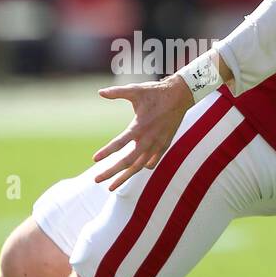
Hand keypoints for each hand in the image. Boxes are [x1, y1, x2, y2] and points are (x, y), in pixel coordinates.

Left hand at [93, 75, 193, 189]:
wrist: (180, 96)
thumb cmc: (156, 92)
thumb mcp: (135, 90)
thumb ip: (117, 92)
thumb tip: (100, 92)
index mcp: (140, 126)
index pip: (120, 143)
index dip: (106, 151)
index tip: (95, 159)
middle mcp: (148, 139)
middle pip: (128, 162)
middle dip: (111, 172)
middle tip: (97, 180)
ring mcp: (158, 144)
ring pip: (139, 166)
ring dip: (125, 176)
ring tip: (112, 186)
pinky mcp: (165, 145)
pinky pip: (152, 162)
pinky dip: (143, 167)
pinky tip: (135, 170)